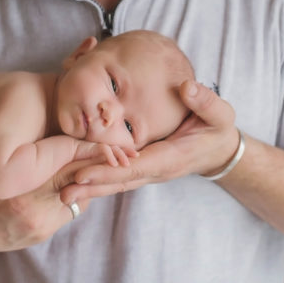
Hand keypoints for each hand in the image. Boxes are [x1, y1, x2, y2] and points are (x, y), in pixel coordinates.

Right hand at [0, 124, 115, 257]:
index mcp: (19, 188)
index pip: (65, 163)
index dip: (89, 150)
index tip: (108, 142)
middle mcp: (33, 209)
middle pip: (79, 181)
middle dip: (99, 166)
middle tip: (122, 153)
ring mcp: (40, 225)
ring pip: (78, 198)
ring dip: (87, 181)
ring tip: (101, 163)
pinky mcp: (43, 234)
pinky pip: (69, 211)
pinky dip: (75, 195)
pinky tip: (76, 181)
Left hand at [67, 81, 241, 201]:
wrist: (219, 148)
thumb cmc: (218, 129)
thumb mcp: (220, 114)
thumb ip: (206, 102)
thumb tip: (186, 87)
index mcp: (171, 158)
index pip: (136, 167)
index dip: (110, 171)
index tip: (84, 174)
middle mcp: (156, 169)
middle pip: (120, 181)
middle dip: (93, 187)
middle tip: (64, 192)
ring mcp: (148, 171)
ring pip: (116, 182)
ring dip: (91, 189)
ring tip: (63, 194)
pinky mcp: (142, 167)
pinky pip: (118, 175)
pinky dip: (98, 179)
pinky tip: (75, 181)